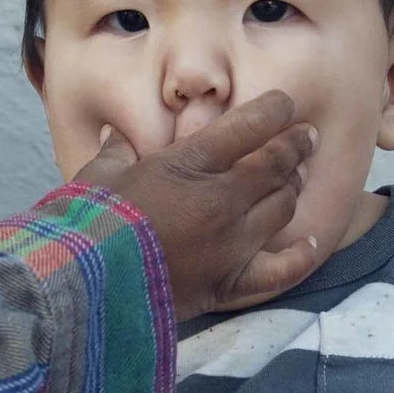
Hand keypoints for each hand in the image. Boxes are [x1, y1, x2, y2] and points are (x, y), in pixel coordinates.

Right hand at [76, 90, 323, 316]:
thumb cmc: (85, 226)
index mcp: (188, 166)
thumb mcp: (96, 176)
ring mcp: (230, 245)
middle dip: (296, 146)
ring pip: (282, 208)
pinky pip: (279, 271)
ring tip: (297, 178)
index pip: (248, 128)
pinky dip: (300, 257)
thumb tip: (118, 138)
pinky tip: (312, 244)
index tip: (286, 103)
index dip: (274, 111)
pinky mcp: (227, 285)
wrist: (81, 289)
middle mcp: (220, 202)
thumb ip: (116, 153)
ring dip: (293, 189)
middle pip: (276, 166)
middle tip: (306, 137)